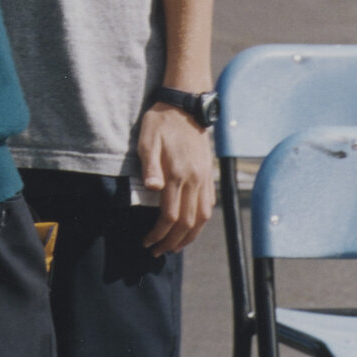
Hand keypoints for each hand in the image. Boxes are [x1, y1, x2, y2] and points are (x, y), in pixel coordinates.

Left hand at [139, 104, 214, 256]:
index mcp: (178, 173)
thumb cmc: (161, 121)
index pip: (170, 215)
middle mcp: (195, 180)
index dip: (159, 233)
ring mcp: (204, 178)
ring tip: (175, 246)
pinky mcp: (208, 175)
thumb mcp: (147, 139)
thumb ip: (150, 165)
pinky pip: (208, 205)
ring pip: (202, 217)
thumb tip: (151, 188)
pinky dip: (200, 222)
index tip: (148, 242)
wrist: (185, 105)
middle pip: (187, 222)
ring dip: (189, 236)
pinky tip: (191, 227)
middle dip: (172, 241)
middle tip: (158, 251)